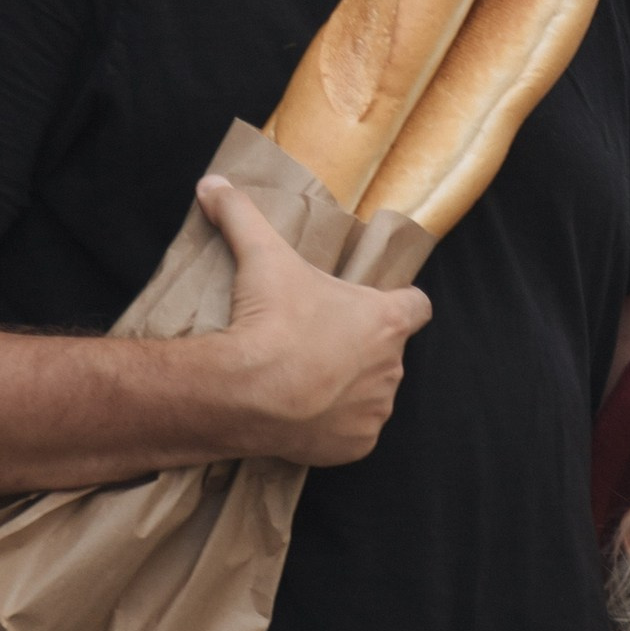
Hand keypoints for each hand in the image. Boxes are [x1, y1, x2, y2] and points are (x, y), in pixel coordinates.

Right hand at [196, 177, 430, 465]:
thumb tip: (213, 184)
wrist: (249, 393)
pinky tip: (304, 415)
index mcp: (385, 320)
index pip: (416, 306)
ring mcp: (376, 410)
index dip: (400, 304)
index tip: (375, 306)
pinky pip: (353, 434)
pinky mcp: (357, 446)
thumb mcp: (260, 256)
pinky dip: (334, 427)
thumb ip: (241, 215)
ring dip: (348, 388)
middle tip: (316, 341)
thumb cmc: (271, 322)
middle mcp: (392, 367)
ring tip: (306, 379)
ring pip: (371, 394)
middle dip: (360, 347)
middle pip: (386, 352)